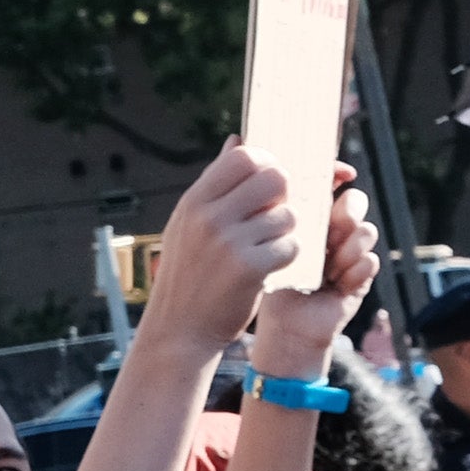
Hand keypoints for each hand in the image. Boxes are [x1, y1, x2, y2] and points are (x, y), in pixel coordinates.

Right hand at [141, 149, 302, 353]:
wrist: (179, 329)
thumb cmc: (188, 273)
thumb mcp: (189, 223)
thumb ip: (216, 183)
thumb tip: (238, 141)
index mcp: (195, 201)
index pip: (244, 156)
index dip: (266, 164)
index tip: (268, 184)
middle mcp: (210, 217)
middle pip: (274, 178)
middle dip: (284, 195)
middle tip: (274, 215)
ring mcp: (229, 242)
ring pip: (287, 216)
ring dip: (285, 232)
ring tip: (265, 248)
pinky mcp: (250, 269)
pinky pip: (290, 246)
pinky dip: (286, 256)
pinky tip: (269, 267)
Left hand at [250, 174, 378, 377]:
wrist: (263, 323)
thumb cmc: (250, 274)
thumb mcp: (244, 230)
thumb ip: (245, 190)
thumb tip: (235, 138)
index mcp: (307, 214)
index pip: (330, 184)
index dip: (336, 174)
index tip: (338, 172)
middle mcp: (329, 230)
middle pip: (354, 203)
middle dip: (347, 208)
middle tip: (332, 219)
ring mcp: (344, 255)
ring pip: (365, 232)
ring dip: (353, 240)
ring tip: (335, 254)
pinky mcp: (353, 282)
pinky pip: (369, 265)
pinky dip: (360, 267)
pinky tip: (343, 274)